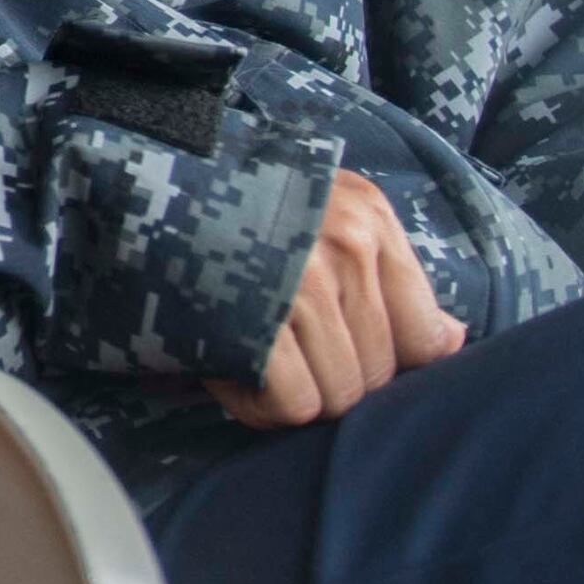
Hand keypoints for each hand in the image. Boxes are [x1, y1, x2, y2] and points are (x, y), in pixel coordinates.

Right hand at [213, 172, 468, 430]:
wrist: (130, 176)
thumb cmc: (227, 201)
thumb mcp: (321, 210)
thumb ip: (387, 274)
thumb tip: (453, 342)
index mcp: (369, 218)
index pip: (425, 337)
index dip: (385, 361)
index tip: (335, 349)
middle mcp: (345, 246)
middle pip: (377, 376)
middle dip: (330, 377)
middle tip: (275, 348)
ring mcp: (299, 285)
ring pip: (337, 397)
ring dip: (291, 392)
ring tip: (248, 352)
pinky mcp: (255, 323)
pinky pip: (291, 406)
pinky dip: (257, 404)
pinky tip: (229, 366)